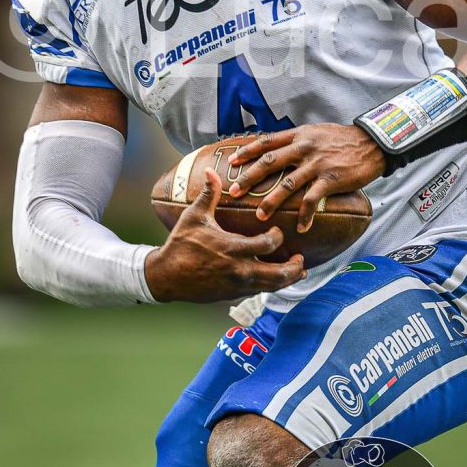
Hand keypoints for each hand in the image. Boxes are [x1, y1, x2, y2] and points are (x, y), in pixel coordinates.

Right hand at [145, 169, 305, 302]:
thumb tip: (210, 170)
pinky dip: (270, 285)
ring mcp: (237, 286)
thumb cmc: (180, 244)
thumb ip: (207, 194)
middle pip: (278, 274)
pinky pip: (259, 292)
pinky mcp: (233, 295)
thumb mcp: (194, 217)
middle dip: (294, 267)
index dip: (278, 236)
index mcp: (232, 248)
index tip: (278, 230)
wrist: (166, 277)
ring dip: (287, 279)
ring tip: (297, 271)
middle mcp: (239, 270)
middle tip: (300, 258)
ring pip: (271, 287)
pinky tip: (274, 278)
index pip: (268, 244)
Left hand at [225, 124, 384, 232]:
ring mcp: (317, 164)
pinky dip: (305, 216)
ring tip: (260, 217)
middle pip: (269, 163)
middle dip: (249, 178)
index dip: (247, 151)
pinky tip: (301, 228)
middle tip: (234, 192)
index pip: (267, 142)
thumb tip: (278, 151)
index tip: (231, 162)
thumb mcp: (317, 132)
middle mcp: (304, 148)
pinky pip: (312, 200)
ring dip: (271, 202)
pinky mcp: (331, 179)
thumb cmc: (344, 140)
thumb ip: (298, 141)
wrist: (373, 143)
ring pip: (287, 184)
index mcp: (299, 135)